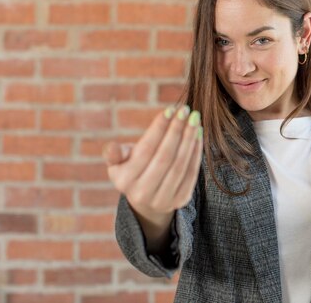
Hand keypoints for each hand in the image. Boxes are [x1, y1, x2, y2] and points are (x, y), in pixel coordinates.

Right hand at [103, 105, 202, 222]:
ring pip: (180, 164)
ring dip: (189, 139)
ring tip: (194, 119)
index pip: (146, 150)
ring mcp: (163, 199)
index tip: (170, 109)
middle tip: (186, 110)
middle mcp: (142, 193)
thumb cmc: (132, 169)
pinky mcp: (181, 200)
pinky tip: (198, 134)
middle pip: (165, 157)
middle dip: (177, 131)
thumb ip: (115, 153)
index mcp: (124, 180)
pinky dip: (196, 152)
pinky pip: (192, 173)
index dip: (159, 129)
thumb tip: (111, 147)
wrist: (148, 199)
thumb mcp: (118, 162)